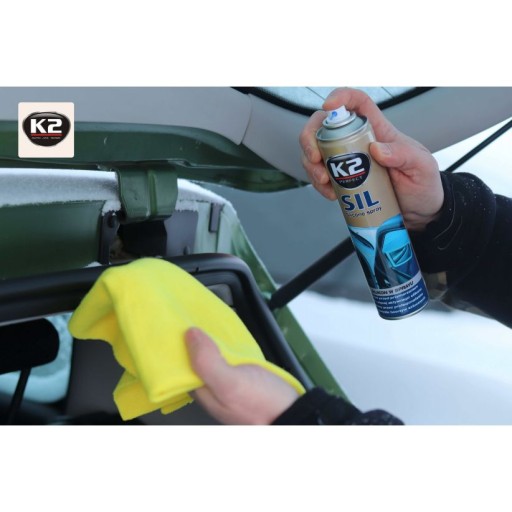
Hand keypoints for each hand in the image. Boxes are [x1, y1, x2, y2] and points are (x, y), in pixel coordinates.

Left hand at [184, 327, 298, 424]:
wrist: (294, 413)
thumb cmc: (262, 405)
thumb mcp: (230, 383)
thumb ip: (207, 362)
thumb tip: (190, 335)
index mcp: (203, 392)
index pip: (181, 364)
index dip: (178, 344)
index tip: (178, 322)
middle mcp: (212, 388)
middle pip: (196, 359)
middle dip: (193, 339)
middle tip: (192, 315)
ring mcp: (229, 381)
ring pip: (212, 355)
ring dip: (209, 340)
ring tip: (206, 319)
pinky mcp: (244, 375)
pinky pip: (229, 355)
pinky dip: (226, 344)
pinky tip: (228, 334)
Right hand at [299, 88, 443, 230]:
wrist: (419, 212)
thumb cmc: (423, 184)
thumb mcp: (421, 166)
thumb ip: (403, 154)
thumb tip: (376, 149)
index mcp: (378, 130)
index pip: (357, 103)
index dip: (340, 97)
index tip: (328, 107)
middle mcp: (358, 141)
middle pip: (324, 126)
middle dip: (310, 139)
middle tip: (315, 159)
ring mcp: (347, 161)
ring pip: (317, 152)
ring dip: (311, 166)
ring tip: (324, 182)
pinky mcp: (342, 180)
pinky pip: (321, 176)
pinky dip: (318, 185)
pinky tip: (330, 194)